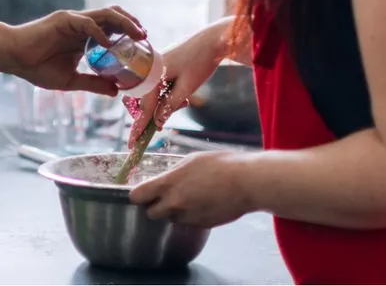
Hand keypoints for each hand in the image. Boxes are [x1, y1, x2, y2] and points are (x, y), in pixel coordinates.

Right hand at [7, 6, 145, 95]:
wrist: (14, 58)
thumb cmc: (36, 68)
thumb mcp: (71, 81)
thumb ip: (93, 83)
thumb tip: (116, 91)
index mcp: (85, 39)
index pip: (114, 31)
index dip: (130, 36)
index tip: (145, 47)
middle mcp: (83, 26)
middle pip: (114, 17)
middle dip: (132, 25)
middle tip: (145, 38)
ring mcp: (74, 21)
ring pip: (106, 15)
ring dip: (124, 23)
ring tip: (137, 34)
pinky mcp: (64, 20)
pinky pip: (87, 22)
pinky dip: (100, 32)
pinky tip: (108, 44)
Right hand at [127, 19, 231, 147]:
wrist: (213, 38)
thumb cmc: (201, 61)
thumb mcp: (187, 88)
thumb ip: (170, 105)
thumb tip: (156, 122)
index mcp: (152, 74)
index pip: (143, 107)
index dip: (138, 128)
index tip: (132, 144)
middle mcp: (148, 69)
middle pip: (141, 100)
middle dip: (152, 113)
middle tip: (168, 117)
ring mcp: (154, 66)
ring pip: (150, 94)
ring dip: (161, 104)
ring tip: (183, 102)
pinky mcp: (161, 65)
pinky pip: (156, 85)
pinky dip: (165, 94)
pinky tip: (182, 95)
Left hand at [130, 150, 255, 227]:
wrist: (247, 182)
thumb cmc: (220, 165)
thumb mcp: (190, 160)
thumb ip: (172, 174)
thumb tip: (163, 180)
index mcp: (169, 184)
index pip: (137, 196)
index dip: (138, 195)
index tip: (141, 193)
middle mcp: (175, 204)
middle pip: (151, 213)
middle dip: (155, 205)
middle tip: (165, 196)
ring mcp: (189, 217)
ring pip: (170, 219)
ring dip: (174, 212)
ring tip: (189, 198)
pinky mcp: (202, 225)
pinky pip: (187, 223)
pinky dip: (190, 216)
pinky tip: (202, 204)